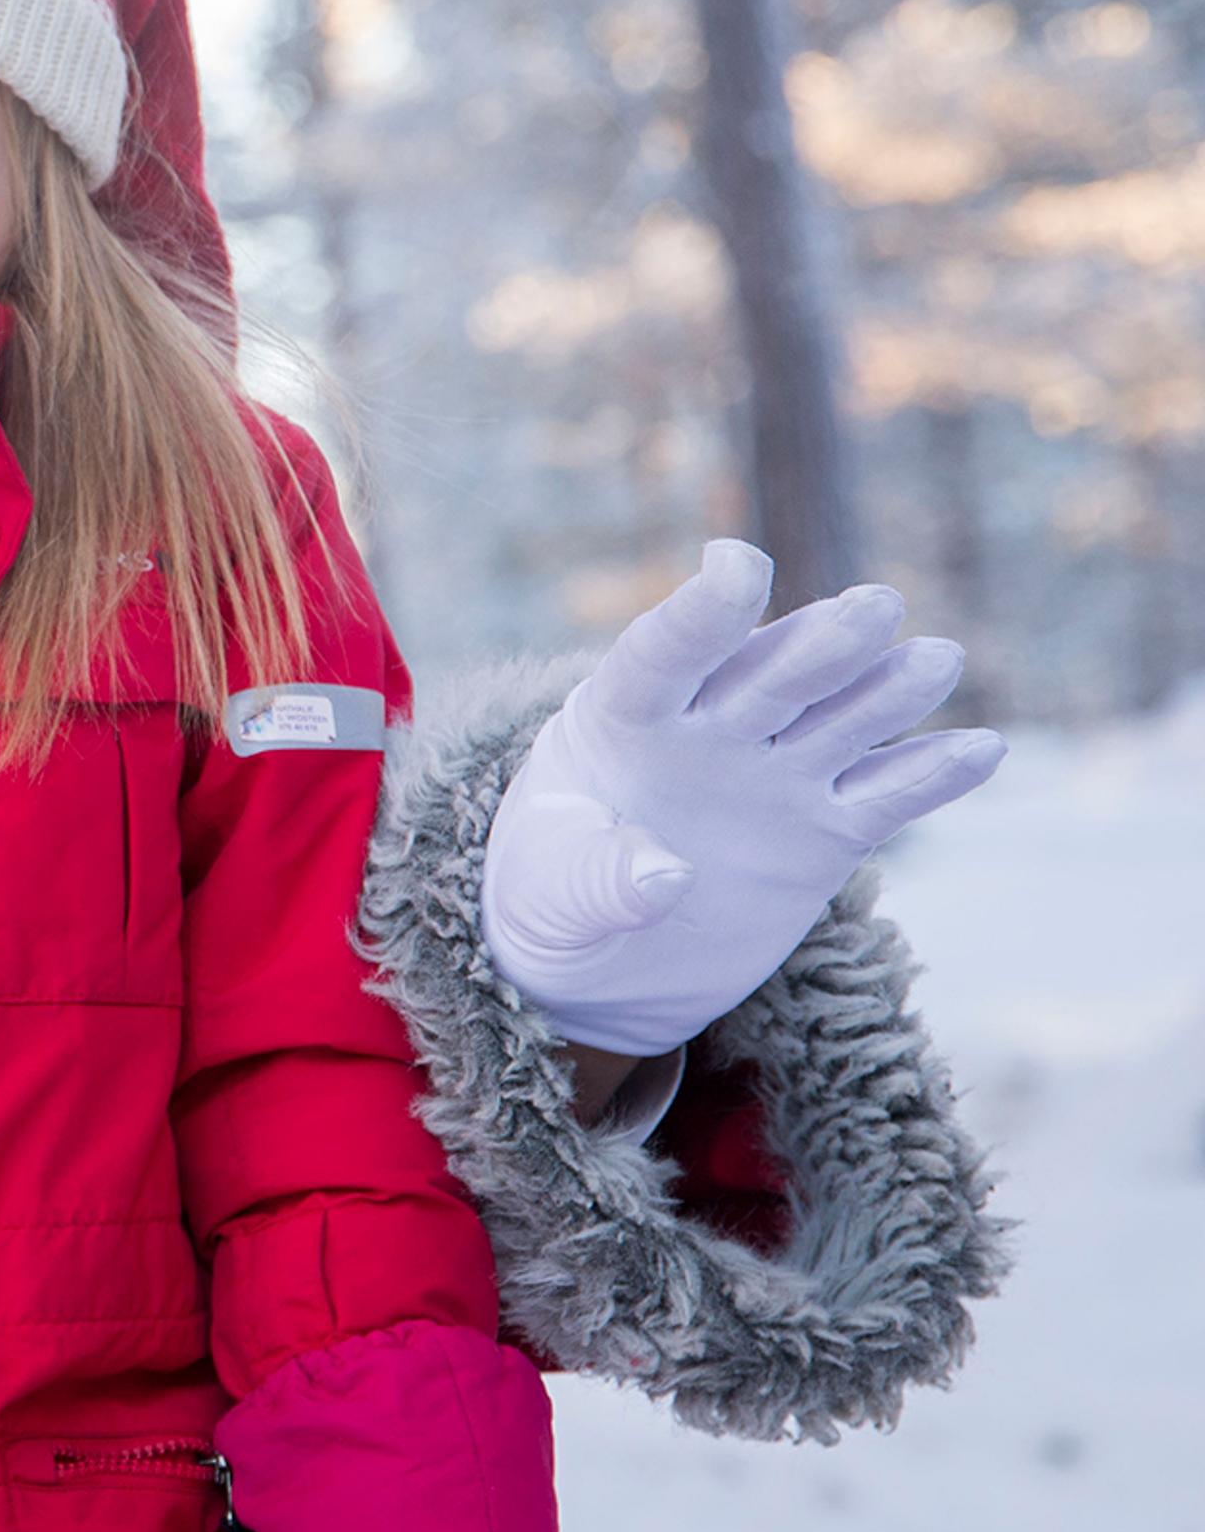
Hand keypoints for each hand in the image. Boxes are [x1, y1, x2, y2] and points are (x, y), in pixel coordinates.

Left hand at [482, 539, 1004, 1055]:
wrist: (598, 964)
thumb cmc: (551, 903)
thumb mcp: (551, 896)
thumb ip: (597, 880)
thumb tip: (664, 873)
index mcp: (622, 718)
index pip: (665, 653)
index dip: (702, 612)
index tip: (738, 566)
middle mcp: (710, 729)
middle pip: (772, 674)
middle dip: (820, 642)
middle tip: (873, 608)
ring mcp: (774, 774)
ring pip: (841, 719)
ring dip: (888, 690)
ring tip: (935, 660)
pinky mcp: (823, 831)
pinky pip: (885, 795)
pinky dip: (931, 775)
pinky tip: (980, 752)